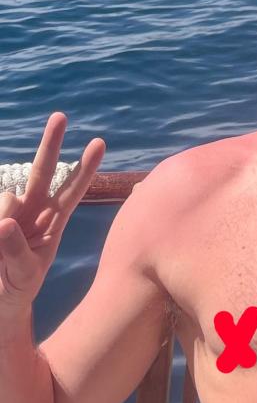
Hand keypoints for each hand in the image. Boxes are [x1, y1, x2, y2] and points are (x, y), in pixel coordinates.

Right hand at [0, 113, 105, 314]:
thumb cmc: (15, 286)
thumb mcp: (24, 275)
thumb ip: (17, 252)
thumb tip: (4, 223)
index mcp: (51, 222)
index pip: (72, 191)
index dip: (84, 169)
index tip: (99, 143)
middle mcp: (32, 209)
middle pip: (42, 170)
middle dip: (51, 143)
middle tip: (61, 116)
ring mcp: (9, 211)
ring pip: (7, 198)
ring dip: (4, 219)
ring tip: (0, 251)